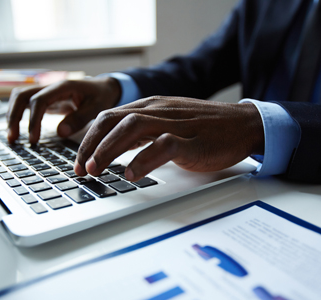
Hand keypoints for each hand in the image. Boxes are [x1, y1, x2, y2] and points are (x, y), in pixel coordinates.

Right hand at [6, 77, 120, 143]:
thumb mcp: (97, 108)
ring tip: (12, 138)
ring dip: (12, 115)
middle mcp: (50, 87)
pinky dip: (17, 115)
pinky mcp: (45, 99)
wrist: (104, 88)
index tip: (34, 139)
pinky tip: (17, 130)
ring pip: (19, 97)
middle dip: (14, 116)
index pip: (39, 100)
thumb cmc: (101, 96)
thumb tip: (60, 133)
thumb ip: (79, 119)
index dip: (33, 120)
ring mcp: (45, 91)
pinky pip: (25, 103)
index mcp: (62, 87)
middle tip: (14, 139)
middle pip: (21, 95)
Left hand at [74, 96, 263, 180]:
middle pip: (113, 120)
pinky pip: (163, 145)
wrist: (242, 124)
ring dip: (109, 149)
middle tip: (80, 169)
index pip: (108, 117)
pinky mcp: (192, 140)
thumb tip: (113, 148)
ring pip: (132, 128)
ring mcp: (175, 123)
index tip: (78, 160)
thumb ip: (141, 131)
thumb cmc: (203, 127)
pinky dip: (144, 159)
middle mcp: (158, 110)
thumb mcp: (166, 122)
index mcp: (149, 106)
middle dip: (90, 145)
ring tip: (96, 170)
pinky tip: (132, 174)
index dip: (88, 138)